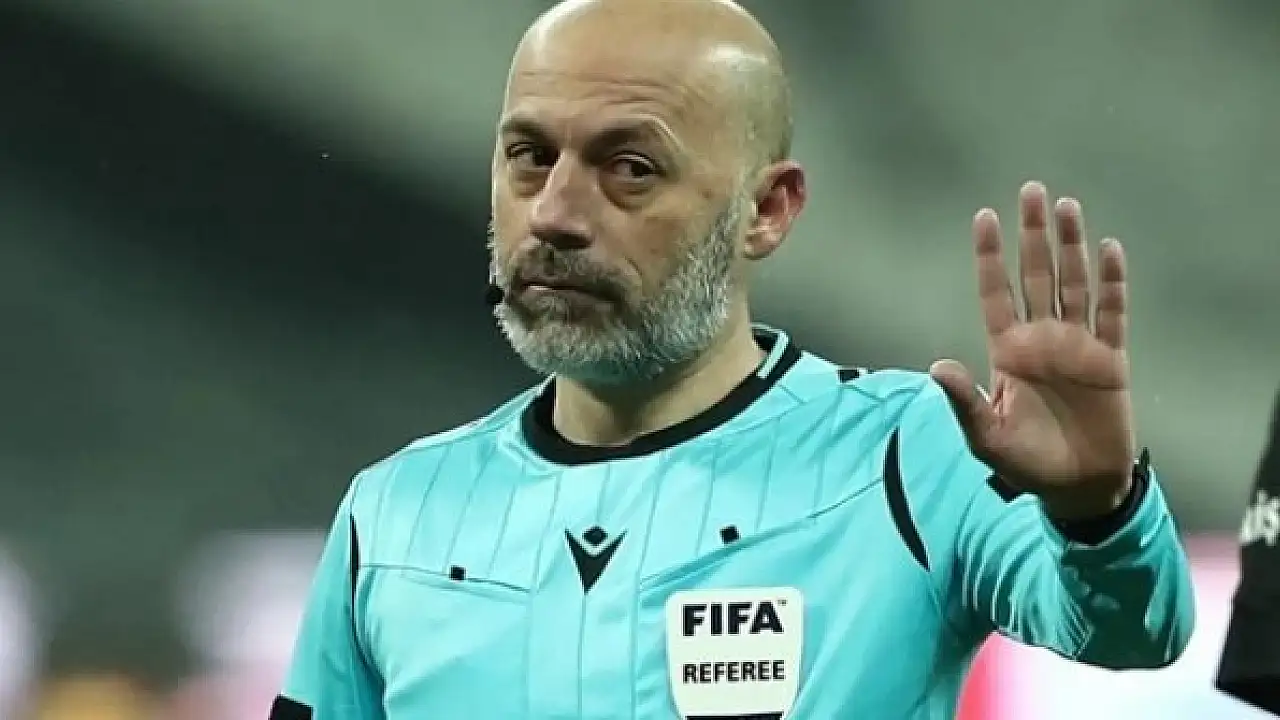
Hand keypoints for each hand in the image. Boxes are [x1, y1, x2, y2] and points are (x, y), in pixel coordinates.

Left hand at [930, 181, 1135, 520]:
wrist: (1076, 487)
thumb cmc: (1025, 463)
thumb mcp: (986, 435)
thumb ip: (964, 401)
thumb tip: (936, 366)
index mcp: (1008, 351)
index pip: (996, 292)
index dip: (989, 256)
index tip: (983, 217)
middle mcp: (1041, 339)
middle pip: (1036, 275)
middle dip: (1033, 235)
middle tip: (1031, 190)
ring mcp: (1077, 345)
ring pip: (1073, 284)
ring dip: (1072, 246)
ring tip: (1068, 207)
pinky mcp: (1110, 359)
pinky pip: (1112, 313)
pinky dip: (1112, 283)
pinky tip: (1109, 250)